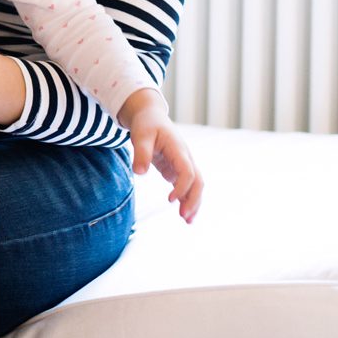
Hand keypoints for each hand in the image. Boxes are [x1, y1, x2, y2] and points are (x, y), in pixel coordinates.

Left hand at [120, 87, 202, 223]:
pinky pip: (187, 186)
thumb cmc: (146, 124)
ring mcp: (183, 164)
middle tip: (184, 218)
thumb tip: (140, 173)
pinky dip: (187, 199)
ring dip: (193, 202)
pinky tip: (183, 213)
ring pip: (196, 185)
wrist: (150, 116)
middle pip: (198, 181)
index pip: (187, 171)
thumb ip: (140, 153)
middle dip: (193, 200)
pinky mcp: (177, 169)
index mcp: (178, 148)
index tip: (170, 200)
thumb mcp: (140, 135)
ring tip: (187, 221)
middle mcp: (185, 157)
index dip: (182, 186)